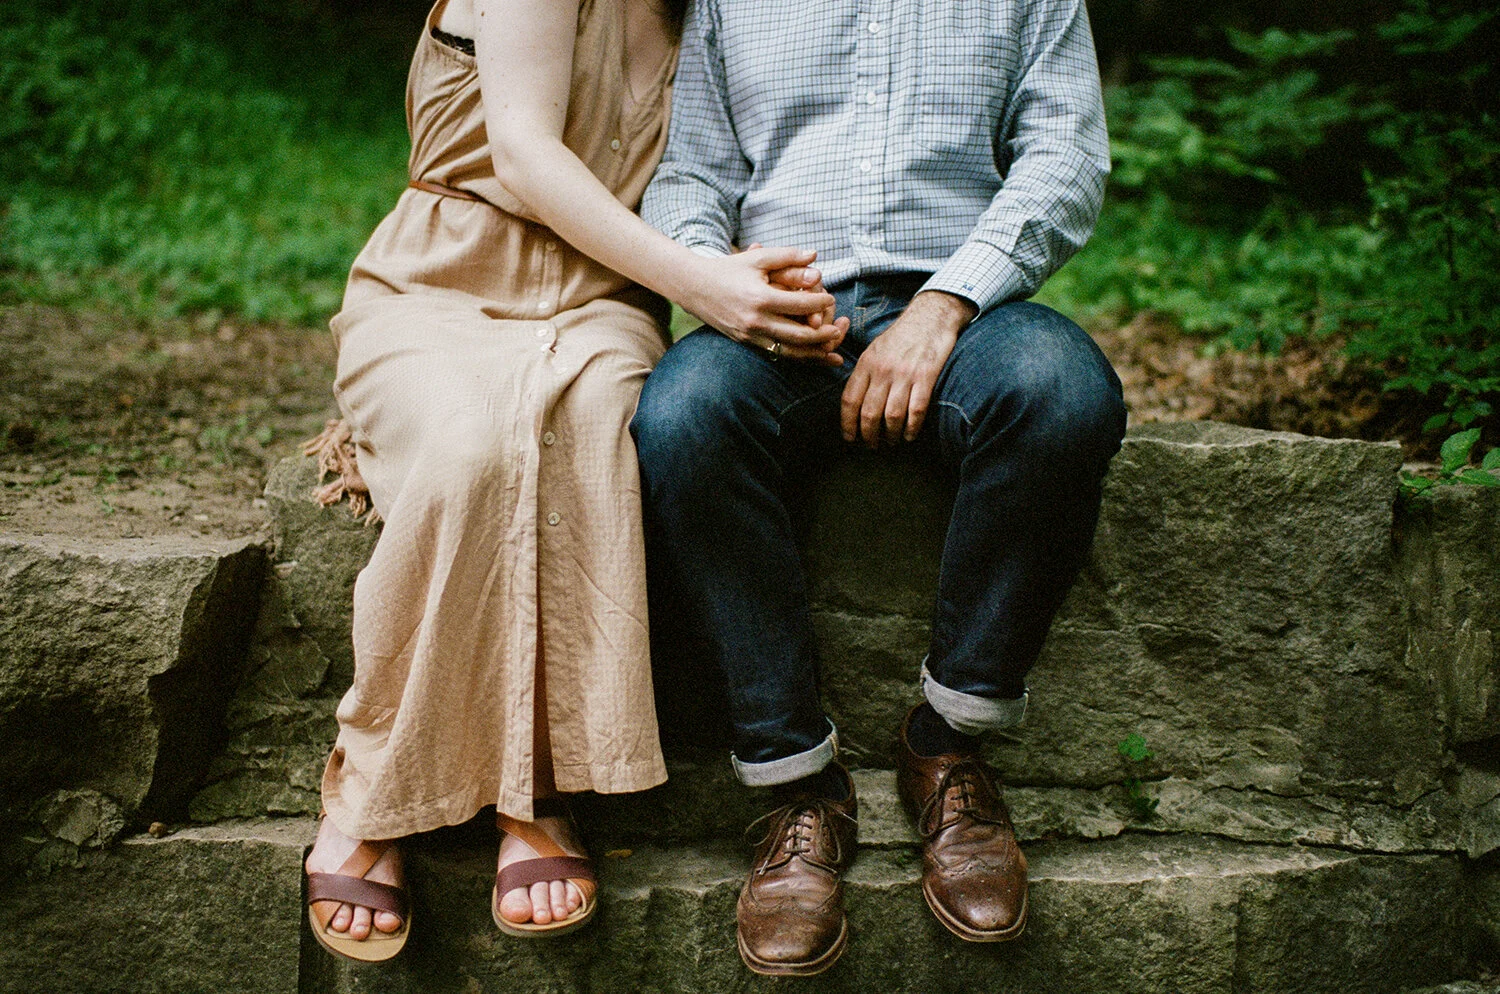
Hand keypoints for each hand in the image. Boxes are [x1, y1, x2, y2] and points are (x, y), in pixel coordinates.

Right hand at [684, 247, 846, 364]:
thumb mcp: (757, 258)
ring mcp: (750, 335)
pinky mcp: (746, 343)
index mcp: (760, 298)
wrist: (694, 287)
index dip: (820, 302)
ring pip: (789, 351)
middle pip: (799, 335)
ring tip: (833, 352)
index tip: (831, 298)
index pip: (800, 304)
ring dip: (814, 354)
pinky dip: (797, 357)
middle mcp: (756, 321)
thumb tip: (815, 256)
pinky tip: (812, 357)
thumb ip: (787, 256)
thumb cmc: (729, 269)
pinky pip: (776, 354)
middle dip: (823, 335)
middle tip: (839, 330)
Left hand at [841, 290, 975, 446]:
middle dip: (868, 435)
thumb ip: (863, 374)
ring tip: (891, 442)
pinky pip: (916, 410)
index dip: (847, 423)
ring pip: (892, 416)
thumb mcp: (874, 349)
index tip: (849, 437)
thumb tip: (853, 402)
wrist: (930, 316)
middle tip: (871, 446)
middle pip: (869, 413)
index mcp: (866, 363)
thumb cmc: (900, 336)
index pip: (849, 400)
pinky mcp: (926, 377)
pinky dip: (912, 428)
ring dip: (890, 435)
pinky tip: (909, 435)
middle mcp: (882, 370)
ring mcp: (905, 374)